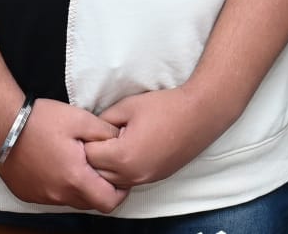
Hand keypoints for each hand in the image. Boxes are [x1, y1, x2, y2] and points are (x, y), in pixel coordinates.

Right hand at [0, 99, 127, 212]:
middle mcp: (58, 195)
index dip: (121, 190)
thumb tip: (120, 140)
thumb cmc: (41, 121)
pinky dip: (63, 185)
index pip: (108, 202)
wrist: (3, 125)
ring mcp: (42, 197)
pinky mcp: (29, 194)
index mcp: (74, 178)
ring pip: (72, 200)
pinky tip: (61, 163)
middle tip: (103, 165)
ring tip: (81, 161)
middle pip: (91, 204)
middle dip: (102, 189)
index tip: (121, 174)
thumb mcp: (80, 119)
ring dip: (82, 187)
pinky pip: (54, 197)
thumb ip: (105, 133)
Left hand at [84, 86, 224, 187]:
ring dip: (108, 166)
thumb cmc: (165, 107)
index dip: (88, 141)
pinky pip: (129, 180)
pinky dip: (123, 170)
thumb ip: (105, 120)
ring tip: (114, 144)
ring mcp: (145, 179)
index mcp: (123, 156)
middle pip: (97, 174)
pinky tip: (129, 151)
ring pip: (113, 182)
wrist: (200, 113)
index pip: (89, 156)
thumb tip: (93, 131)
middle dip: (95, 156)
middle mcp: (132, 174)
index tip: (92, 130)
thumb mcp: (128, 106)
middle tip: (100, 137)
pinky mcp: (156, 178)